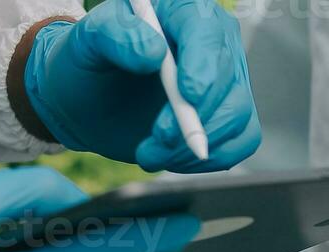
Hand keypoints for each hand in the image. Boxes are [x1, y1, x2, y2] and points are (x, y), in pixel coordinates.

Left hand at [24, 0, 259, 171]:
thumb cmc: (88, 63)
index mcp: (182, 12)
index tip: (189, 95)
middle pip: (230, 82)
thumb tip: (152, 52)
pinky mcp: (229, 116)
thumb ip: (114, 35)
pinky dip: (210, 159)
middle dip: (196, 119)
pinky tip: (174, 157)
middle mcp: (213, 44)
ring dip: (194, 146)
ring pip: (237, 117)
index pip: (208, 33)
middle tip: (158, 138)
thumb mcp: (87, 41)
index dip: (205, 65)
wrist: (89, 100)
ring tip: (150, 153)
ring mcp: (226, 83)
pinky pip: (241, 142)